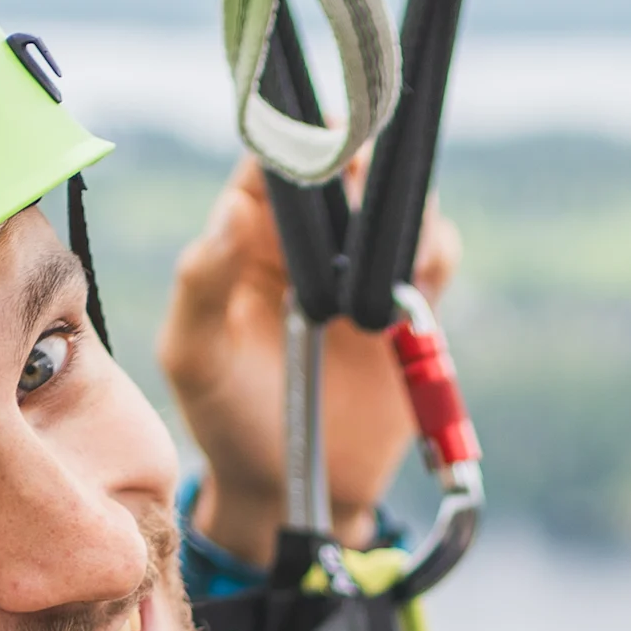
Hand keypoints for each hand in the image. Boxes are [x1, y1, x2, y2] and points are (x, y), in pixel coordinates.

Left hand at [157, 157, 461, 565]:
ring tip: (388, 249)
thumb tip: (234, 210)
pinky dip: (434, 250)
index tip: (319, 141)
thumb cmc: (224, 422)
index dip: (298, 138)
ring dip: (402, 208)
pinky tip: (416, 277)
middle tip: (364, 186)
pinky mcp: (407, 307)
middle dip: (362, 163)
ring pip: (395, 205)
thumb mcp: (195, 358)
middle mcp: (306, 246)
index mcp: (246, 240)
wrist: (293, 491)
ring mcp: (359, 274)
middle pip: (346, 170)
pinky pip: (434, 255)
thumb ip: (201, 284)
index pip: (274, 164)